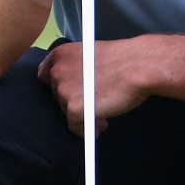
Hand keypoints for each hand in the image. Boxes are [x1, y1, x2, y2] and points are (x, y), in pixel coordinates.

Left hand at [36, 37, 155, 134]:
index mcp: (60, 54)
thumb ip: (77, 68)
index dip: (59, 87)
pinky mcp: (73, 108)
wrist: (139, 66)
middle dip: (73, 102)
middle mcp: (57, 71)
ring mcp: (64, 90)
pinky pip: (74, 126)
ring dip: (82, 116)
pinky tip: (98, 128)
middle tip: (93, 106)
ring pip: (66, 111)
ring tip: (101, 117)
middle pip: (57, 95)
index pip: (45, 75)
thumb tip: (74, 89)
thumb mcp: (91, 56)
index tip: (70, 94)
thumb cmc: (123, 60)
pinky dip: (84, 130)